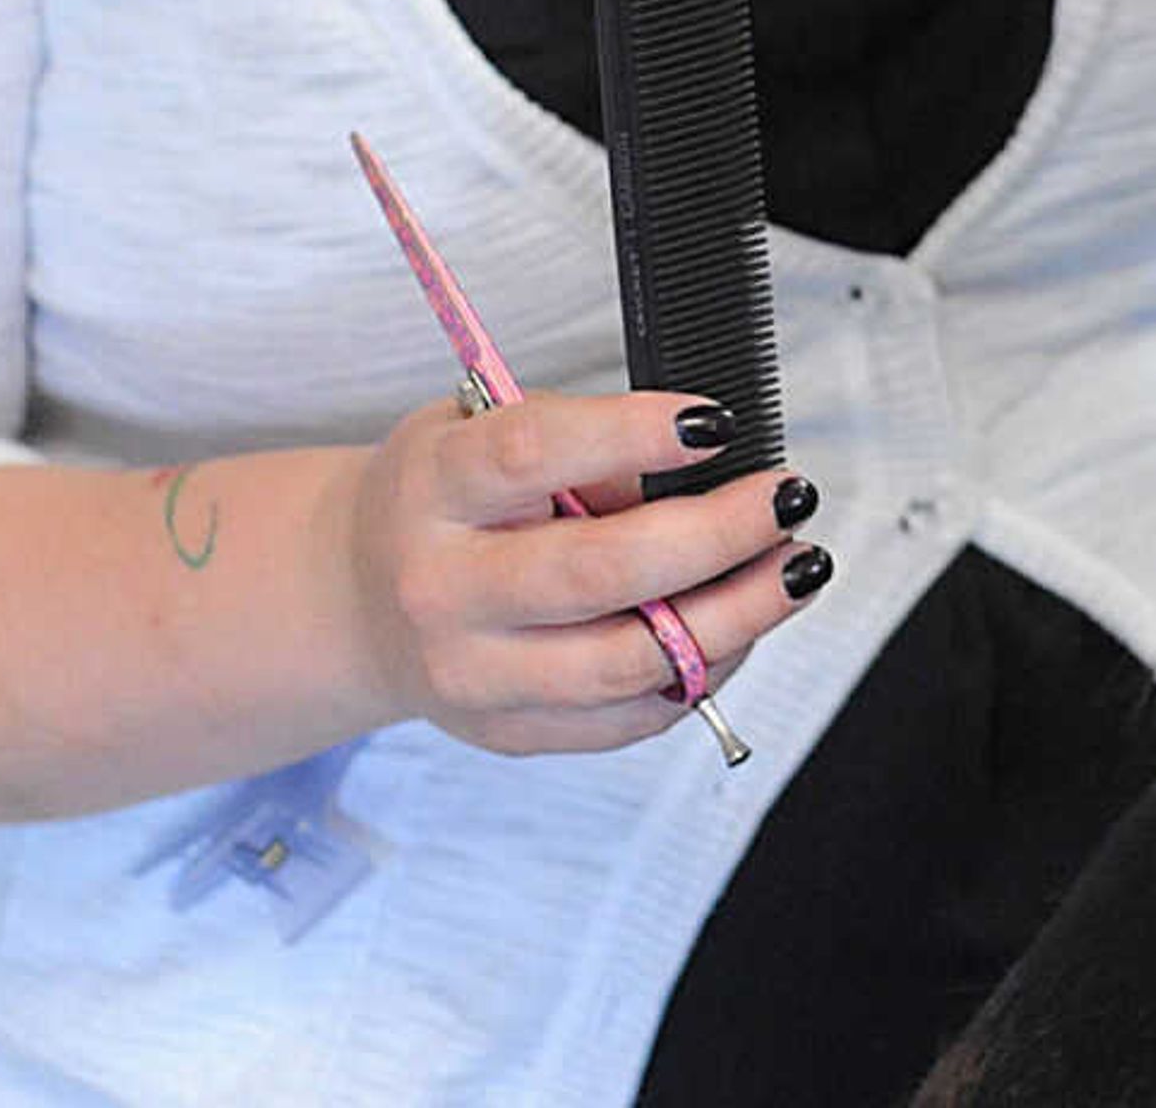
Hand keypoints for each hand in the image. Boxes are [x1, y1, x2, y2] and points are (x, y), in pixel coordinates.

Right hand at [336, 390, 823, 756]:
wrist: (360, 599)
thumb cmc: (445, 500)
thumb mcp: (479, 429)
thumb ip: (576, 442)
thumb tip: (704, 464)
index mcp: (434, 489)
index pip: (534, 453)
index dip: (633, 434)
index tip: (717, 422)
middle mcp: (445, 589)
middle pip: (599, 572)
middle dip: (718, 535)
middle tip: (787, 498)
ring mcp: (475, 675)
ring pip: (629, 661)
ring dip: (738, 615)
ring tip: (795, 567)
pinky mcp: (511, 732)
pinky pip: (630, 715)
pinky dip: (703, 670)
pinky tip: (741, 623)